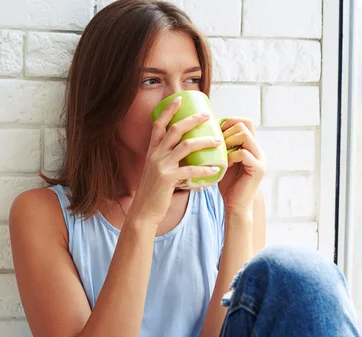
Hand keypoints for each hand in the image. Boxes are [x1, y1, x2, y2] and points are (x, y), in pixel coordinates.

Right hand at [129, 97, 222, 225]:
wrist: (144, 211)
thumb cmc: (153, 192)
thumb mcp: (155, 170)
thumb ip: (166, 160)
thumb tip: (183, 153)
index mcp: (152, 151)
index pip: (158, 125)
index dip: (168, 110)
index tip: (179, 99)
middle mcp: (155, 155)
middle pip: (175, 130)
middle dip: (192, 120)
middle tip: (207, 116)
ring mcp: (161, 166)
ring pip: (185, 146)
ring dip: (204, 141)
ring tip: (217, 140)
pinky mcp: (168, 179)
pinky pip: (190, 170)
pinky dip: (204, 169)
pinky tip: (215, 169)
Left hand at [218, 118, 265, 214]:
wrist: (234, 204)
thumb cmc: (226, 183)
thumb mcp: (223, 159)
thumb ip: (222, 145)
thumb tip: (206, 128)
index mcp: (251, 145)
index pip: (245, 121)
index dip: (229, 122)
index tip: (216, 133)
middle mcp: (258, 149)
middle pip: (245, 124)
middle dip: (227, 131)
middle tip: (217, 145)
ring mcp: (260, 158)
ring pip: (244, 135)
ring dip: (228, 142)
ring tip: (221, 154)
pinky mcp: (258, 169)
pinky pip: (243, 153)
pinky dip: (231, 156)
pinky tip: (225, 164)